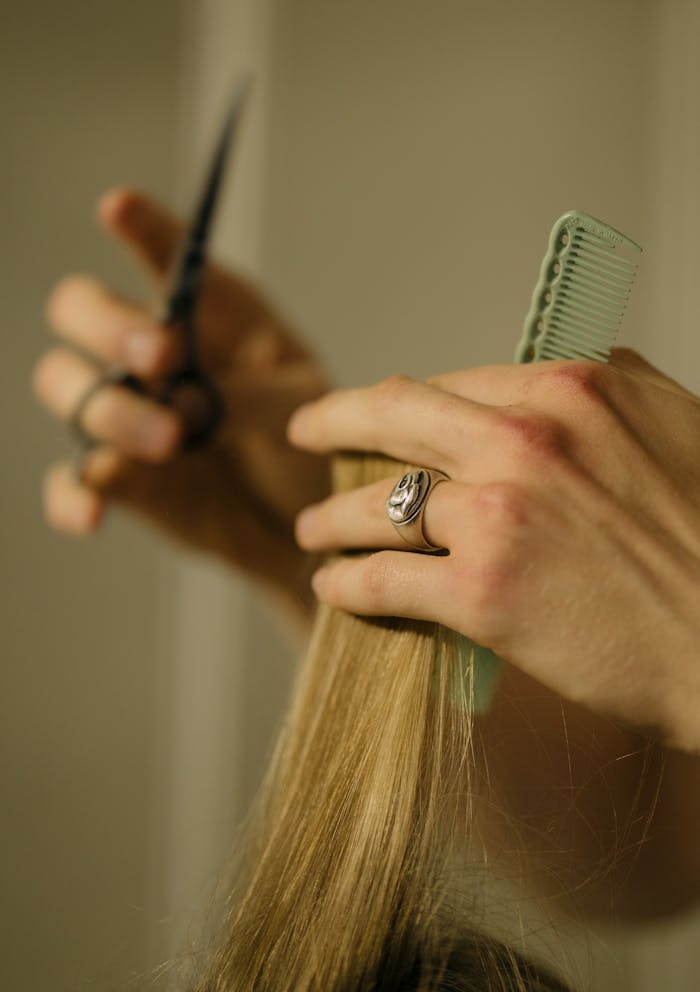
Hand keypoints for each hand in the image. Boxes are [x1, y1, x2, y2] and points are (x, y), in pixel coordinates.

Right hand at [34, 189, 328, 614]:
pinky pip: (71, 480)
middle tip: (162, 355)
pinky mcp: (118, 478)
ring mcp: (126, 413)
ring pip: (68, 385)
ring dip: (110, 409)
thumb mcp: (304, 413)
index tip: (118, 207)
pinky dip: (74, 496)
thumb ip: (253, 399)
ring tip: (173, 441)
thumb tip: (181, 403)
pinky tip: (95, 514)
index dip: (140, 227)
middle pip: (82, 308)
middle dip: (110, 324)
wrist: (308, 529)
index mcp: (209, 315)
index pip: (164, 254)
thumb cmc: (311, 448)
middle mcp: (153, 355)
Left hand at [288, 351, 699, 751]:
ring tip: (313, 529)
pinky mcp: (483, 594)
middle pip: (394, 416)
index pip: (456, 383)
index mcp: (574, 392)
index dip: (407, 401)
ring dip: (332, 517)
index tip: (380, 413)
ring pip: (380, 504)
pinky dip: (346, 582)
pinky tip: (333, 585)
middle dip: (335, 422)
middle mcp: (526, 441)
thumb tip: (565, 374)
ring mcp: (499, 516)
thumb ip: (610, 392)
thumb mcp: (673, 427)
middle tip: (307, 433)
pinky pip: (384, 577)